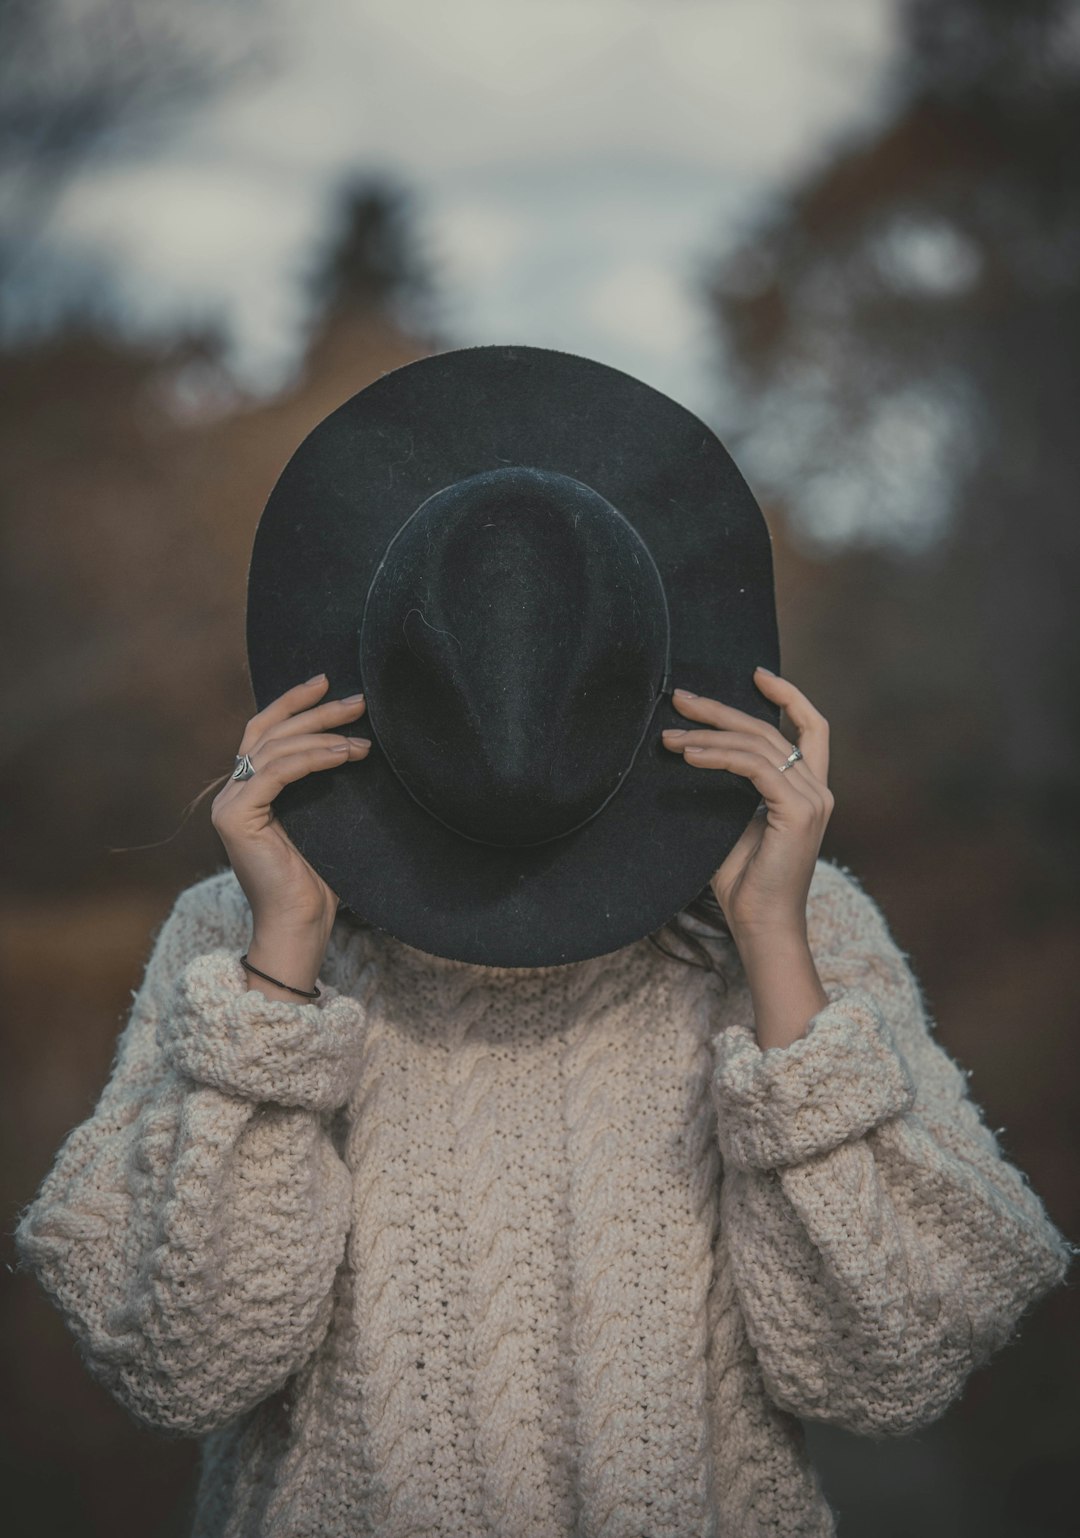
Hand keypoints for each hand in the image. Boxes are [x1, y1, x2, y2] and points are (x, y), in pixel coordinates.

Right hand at [211, 674, 371, 937]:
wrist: (301, 924)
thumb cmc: (320, 879)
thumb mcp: (324, 819)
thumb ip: (322, 784)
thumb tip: (356, 742)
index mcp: (248, 791)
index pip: (265, 732)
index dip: (293, 704)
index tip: (328, 683)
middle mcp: (232, 793)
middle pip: (270, 732)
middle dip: (315, 712)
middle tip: (357, 700)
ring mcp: (229, 804)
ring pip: (276, 749)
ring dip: (324, 736)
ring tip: (364, 739)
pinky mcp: (236, 818)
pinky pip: (277, 773)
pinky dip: (313, 759)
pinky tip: (345, 755)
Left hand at [661, 667, 832, 939]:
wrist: (760, 926)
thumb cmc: (742, 883)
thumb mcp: (729, 824)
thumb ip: (725, 790)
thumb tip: (688, 754)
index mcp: (808, 790)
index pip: (813, 728)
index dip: (789, 696)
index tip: (755, 674)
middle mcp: (817, 790)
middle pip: (770, 729)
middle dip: (722, 710)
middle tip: (679, 698)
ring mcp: (812, 799)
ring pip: (758, 744)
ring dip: (708, 735)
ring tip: (668, 737)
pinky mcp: (799, 812)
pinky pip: (754, 767)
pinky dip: (718, 756)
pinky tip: (688, 756)